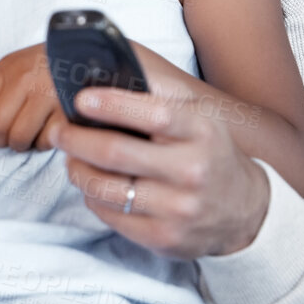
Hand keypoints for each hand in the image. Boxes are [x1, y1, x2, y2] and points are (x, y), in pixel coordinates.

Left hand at [0, 44, 62, 151]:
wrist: (87, 53)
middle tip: (6, 139)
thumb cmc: (48, 64)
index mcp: (8, 68)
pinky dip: (44, 143)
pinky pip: (45, 141)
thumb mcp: (17, 64)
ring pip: (19, 137)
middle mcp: (25, 80)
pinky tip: (47, 132)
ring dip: (20, 144)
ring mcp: (48, 96)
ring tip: (26, 138)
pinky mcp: (69, 112)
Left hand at [52, 86, 271, 258]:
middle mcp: (192, 171)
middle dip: (75, 139)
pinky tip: (94, 186)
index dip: (112, 105)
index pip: (153, 114)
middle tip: (58, 131)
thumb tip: (112, 65)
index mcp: (201, 132)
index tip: (80, 99)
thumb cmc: (208, 152)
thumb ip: (160, 91)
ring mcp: (179, 209)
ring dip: (76, 170)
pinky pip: (109, 215)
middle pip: (116, 153)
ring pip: (104, 188)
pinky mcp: (165, 238)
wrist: (245, 210)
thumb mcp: (199, 116)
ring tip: (72, 159)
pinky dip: (91, 198)